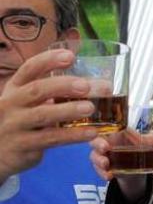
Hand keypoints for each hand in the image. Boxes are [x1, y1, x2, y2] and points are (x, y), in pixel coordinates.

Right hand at [0, 49, 98, 183]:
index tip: (71, 56)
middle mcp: (11, 104)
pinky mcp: (22, 146)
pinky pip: (50, 139)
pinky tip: (91, 133)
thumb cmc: (18, 121)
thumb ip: (47, 91)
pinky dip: (73, 136)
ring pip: (43, 115)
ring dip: (69, 110)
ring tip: (90, 108)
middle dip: (64, 85)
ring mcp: (14, 126)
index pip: (29, 69)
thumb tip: (90, 81)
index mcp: (14, 89)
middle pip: (37, 90)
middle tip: (87, 86)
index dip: (49, 60)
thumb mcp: (24, 102)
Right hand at [90, 132, 152, 201]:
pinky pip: (97, 169)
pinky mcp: (100, 167)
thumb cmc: (138, 148)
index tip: (111, 132)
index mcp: (116, 132)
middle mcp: (106, 141)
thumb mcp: (148, 144)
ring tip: (106, 165)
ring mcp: (102, 154)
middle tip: (105, 148)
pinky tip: (109, 176)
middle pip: (96, 140)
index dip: (106, 128)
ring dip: (99, 160)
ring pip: (94, 155)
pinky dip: (102, 173)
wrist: (135, 166)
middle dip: (98, 144)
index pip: (108, 126)